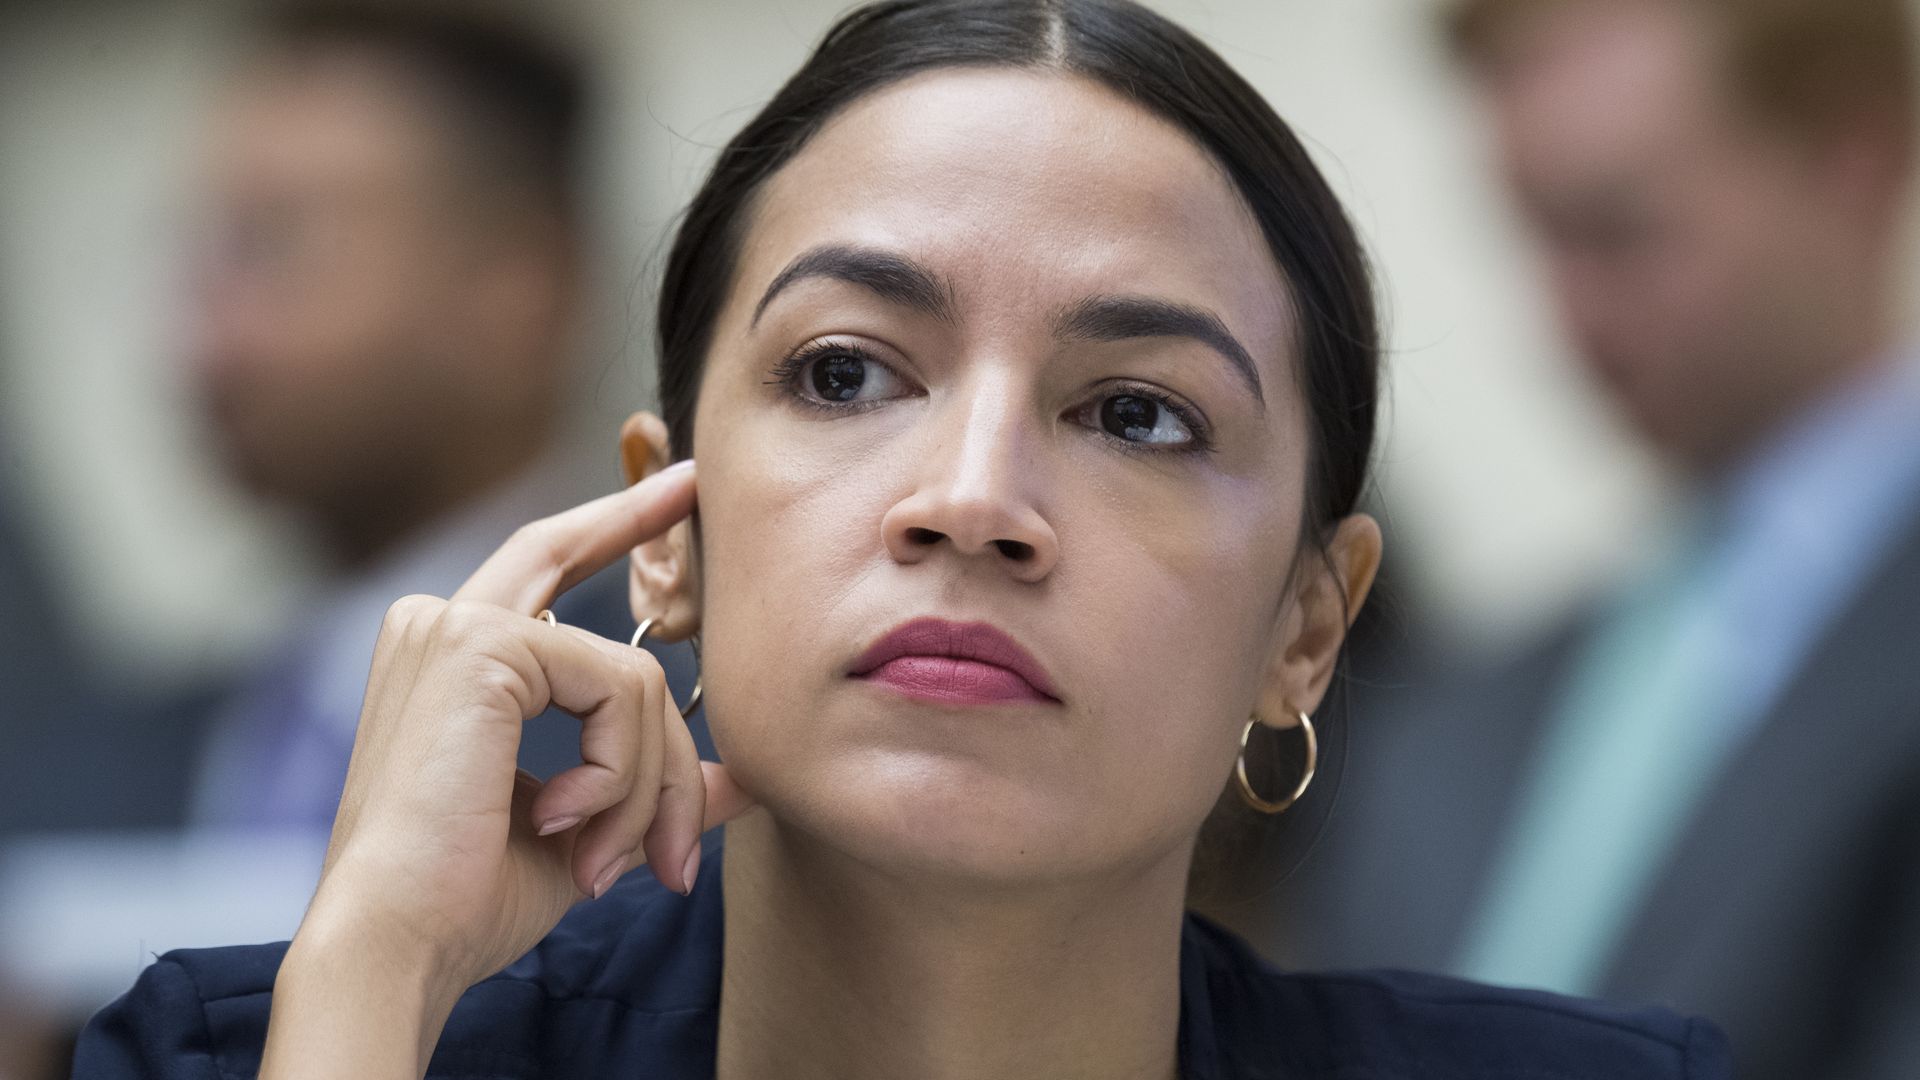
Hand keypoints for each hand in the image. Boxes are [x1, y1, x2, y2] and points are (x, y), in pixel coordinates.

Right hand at [262, 462, 754, 1076]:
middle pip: (588, 591)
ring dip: (649, 783)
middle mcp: (439, 623)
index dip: (612, 526)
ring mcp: (456, 626)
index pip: (543, 566)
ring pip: (633, 677)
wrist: (398, 946)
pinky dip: (622, 772)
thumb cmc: (465, 901)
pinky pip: (619, 690)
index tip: (678, 489)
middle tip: (697, 508)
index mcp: (448, 659)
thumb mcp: (586, 833)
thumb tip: (742, 780)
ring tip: (612, 860)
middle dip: (644, 539)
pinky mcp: (482, 646)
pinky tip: (569, 822)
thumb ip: (655, 787)